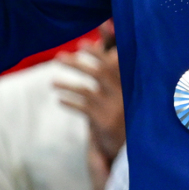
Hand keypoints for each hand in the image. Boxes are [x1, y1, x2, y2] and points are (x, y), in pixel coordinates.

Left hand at [55, 43, 125, 162]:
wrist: (136, 146)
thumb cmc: (129, 114)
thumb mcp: (126, 94)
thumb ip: (116, 74)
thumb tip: (104, 51)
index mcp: (129, 83)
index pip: (114, 62)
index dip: (98, 52)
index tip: (82, 43)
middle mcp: (123, 93)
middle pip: (98, 72)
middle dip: (77, 63)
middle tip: (59, 57)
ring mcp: (113, 107)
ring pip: (86, 90)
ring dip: (67, 85)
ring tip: (52, 82)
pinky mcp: (104, 121)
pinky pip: (82, 108)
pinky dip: (70, 103)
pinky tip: (60, 100)